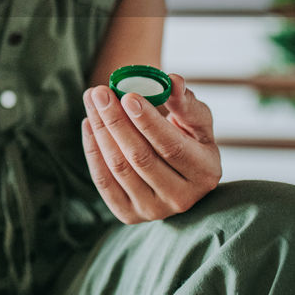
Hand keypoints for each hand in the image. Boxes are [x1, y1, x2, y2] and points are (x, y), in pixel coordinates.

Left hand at [80, 73, 220, 223]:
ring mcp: (153, 210)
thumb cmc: (188, 138)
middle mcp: (181, 198)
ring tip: (92, 100)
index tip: (128, 96)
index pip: (172, 147)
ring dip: (101, 130)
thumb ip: (185, 102)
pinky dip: (92, 150)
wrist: (174, 172)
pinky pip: (103, 182)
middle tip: (100, 92)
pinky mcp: (128, 214)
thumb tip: (174, 80)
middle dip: (116, 121)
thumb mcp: (196, 120)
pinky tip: (89, 123)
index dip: (148, 122)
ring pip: (119, 168)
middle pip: (140, 158)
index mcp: (205, 173)